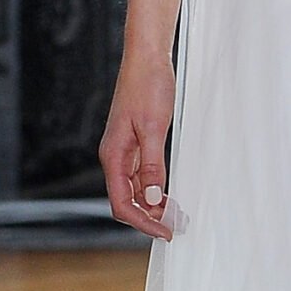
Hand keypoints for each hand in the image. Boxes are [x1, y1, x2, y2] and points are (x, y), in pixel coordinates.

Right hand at [99, 54, 180, 239]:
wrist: (147, 59)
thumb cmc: (147, 86)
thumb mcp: (154, 128)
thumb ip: (152, 164)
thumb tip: (153, 196)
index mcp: (113, 155)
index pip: (121, 202)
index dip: (142, 221)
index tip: (164, 231)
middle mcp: (115, 157)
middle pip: (127, 200)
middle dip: (149, 217)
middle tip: (176, 226)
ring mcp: (124, 151)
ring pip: (136, 189)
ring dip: (154, 204)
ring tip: (177, 213)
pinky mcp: (135, 144)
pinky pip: (142, 175)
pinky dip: (155, 188)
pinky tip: (169, 193)